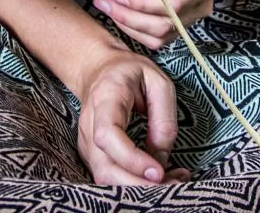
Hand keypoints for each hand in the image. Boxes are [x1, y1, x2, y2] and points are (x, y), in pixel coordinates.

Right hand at [72, 48, 188, 185]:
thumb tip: (161, 159)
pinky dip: (133, 184)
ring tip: (172, 182)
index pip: (108, 136)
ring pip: (106, 178)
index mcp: (105, 98)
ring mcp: (86, 142)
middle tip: (173, 185)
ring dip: (139, 189)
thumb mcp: (158, 82)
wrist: (99, 71)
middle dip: (138, 185)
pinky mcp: (91, 155)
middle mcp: (89, 124)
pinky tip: (159, 179)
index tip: (158, 171)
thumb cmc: (131, 73)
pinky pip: (110, 176)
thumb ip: (163, 119)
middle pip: (104, 168)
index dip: (131, 159)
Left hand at [92, 0, 215, 48]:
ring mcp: (190, 16)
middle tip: (102, 1)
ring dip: (128, 25)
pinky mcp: (178, 21)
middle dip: (129, 17)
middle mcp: (200, 5)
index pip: (174, 4)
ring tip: (105, 4)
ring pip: (158, 36)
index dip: (144, 4)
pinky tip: (117, 10)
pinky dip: (134, 27)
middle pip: (164, 25)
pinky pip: (156, 35)